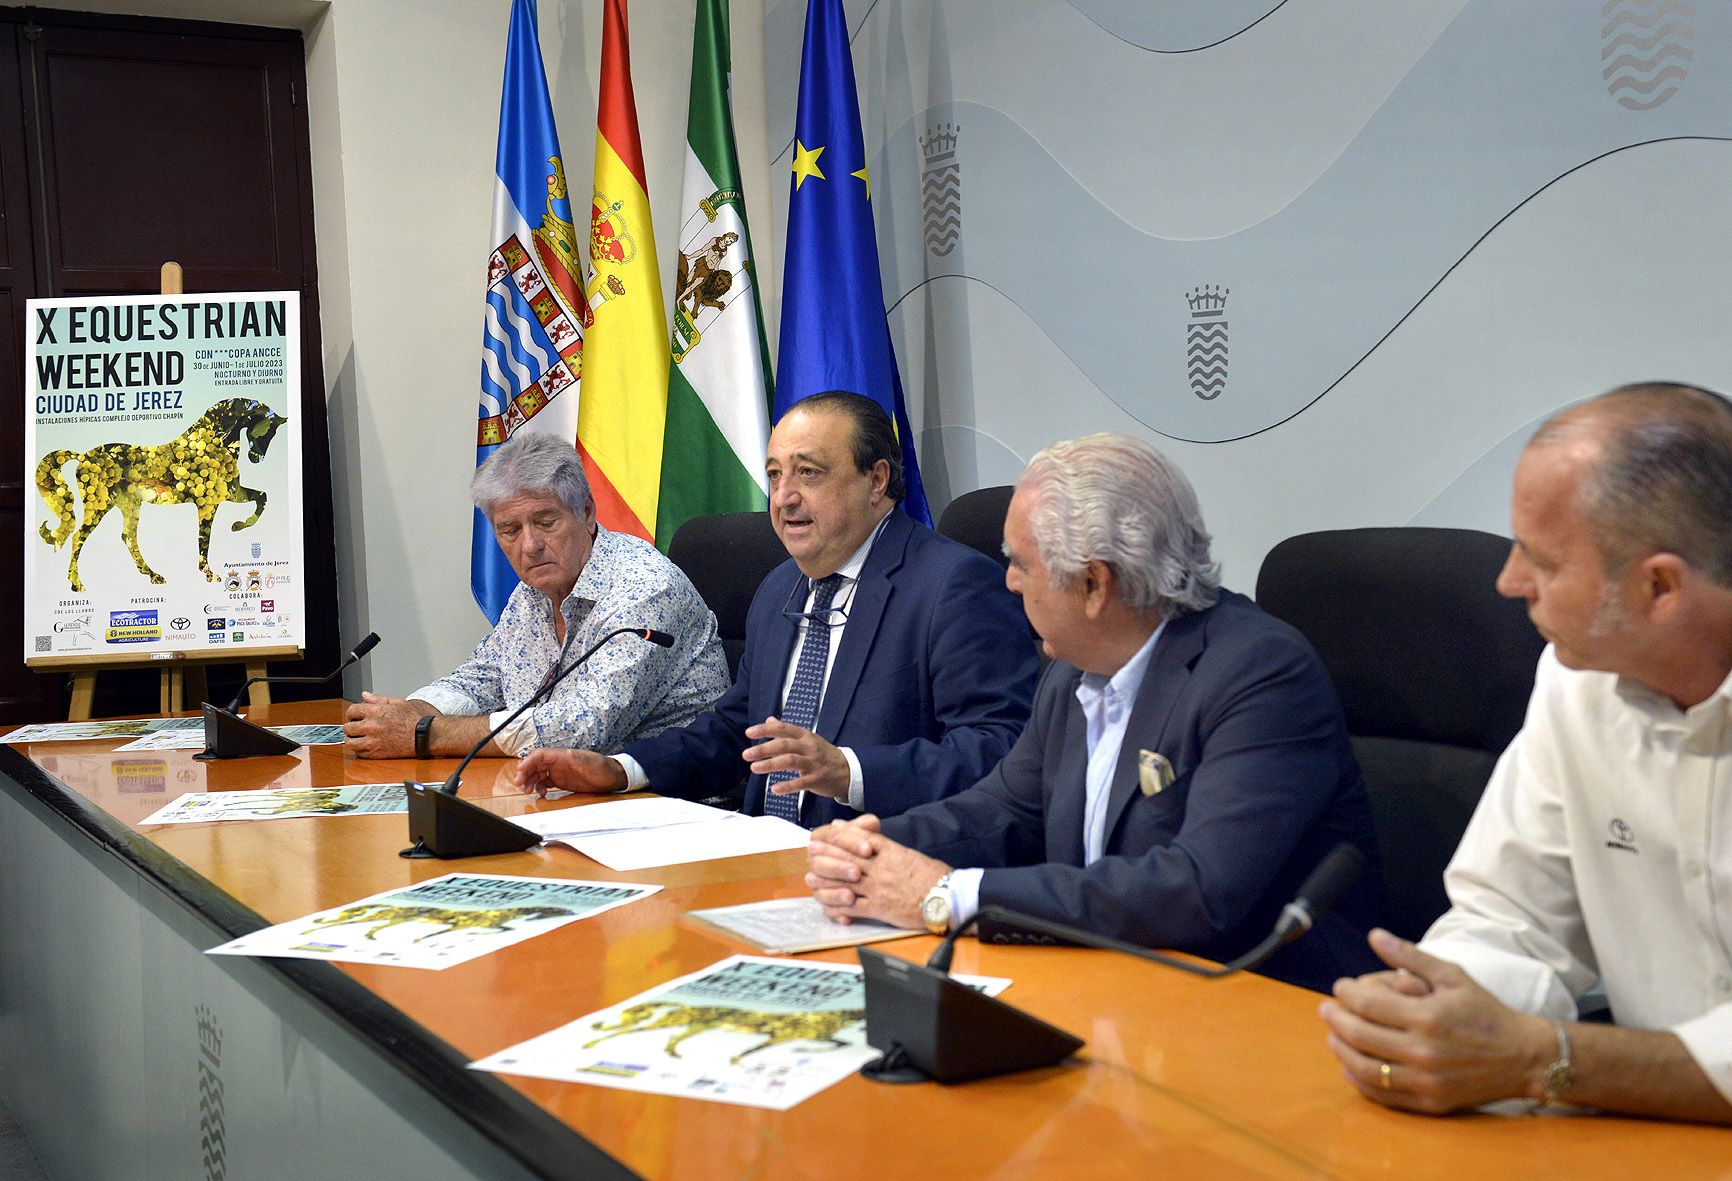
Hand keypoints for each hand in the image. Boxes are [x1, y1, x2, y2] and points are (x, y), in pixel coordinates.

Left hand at [343, 692, 432, 758]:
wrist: (426, 735)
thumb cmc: (417, 719)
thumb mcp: (399, 703)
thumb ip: (378, 699)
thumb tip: (365, 695)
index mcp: (376, 712)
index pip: (351, 711)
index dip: (353, 713)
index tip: (356, 716)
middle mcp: (371, 726)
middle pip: (348, 728)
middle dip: (352, 726)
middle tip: (358, 727)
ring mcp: (373, 741)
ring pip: (350, 742)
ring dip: (353, 739)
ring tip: (359, 737)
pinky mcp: (377, 754)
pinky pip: (359, 753)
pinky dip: (360, 750)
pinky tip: (367, 745)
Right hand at [510, 748, 627, 797]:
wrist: (613, 777)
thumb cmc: (603, 767)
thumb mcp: (591, 762)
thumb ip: (578, 759)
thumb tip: (566, 754)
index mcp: (563, 755)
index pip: (540, 755)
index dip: (528, 762)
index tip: (520, 771)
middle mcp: (559, 762)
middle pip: (535, 765)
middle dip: (525, 773)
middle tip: (520, 785)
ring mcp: (560, 772)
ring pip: (538, 774)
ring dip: (531, 781)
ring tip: (528, 791)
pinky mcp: (562, 781)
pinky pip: (546, 782)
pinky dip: (540, 787)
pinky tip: (541, 794)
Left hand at [744, 717, 850, 798]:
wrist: (849, 771)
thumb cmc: (824, 755)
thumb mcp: (807, 739)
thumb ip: (787, 732)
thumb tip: (769, 720)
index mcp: (805, 736)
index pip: (783, 729)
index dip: (765, 729)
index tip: (749, 732)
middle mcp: (809, 747)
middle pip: (784, 745)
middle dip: (763, 749)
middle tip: (747, 754)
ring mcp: (814, 763)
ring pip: (790, 761)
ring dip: (771, 764)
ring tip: (755, 768)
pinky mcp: (817, 779)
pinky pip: (801, 782)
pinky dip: (787, 786)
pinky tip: (774, 789)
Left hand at [804, 815, 949, 927]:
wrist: (947, 897)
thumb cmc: (933, 876)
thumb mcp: (909, 854)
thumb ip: (887, 846)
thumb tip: (870, 837)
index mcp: (890, 852)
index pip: (858, 839)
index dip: (838, 835)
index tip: (826, 832)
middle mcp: (880, 867)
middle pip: (845, 857)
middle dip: (825, 853)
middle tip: (810, 850)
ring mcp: (877, 888)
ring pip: (843, 881)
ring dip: (824, 879)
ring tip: (811, 878)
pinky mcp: (879, 908)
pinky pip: (851, 907)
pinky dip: (837, 907)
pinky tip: (829, 905)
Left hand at [1318, 928, 1555, 1113]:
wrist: (1524, 1057)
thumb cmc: (1486, 1012)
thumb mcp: (1452, 976)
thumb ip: (1411, 956)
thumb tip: (1374, 936)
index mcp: (1427, 1017)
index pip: (1368, 1005)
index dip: (1346, 994)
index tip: (1340, 986)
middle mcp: (1423, 1051)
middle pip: (1360, 1036)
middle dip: (1336, 1020)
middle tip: (1326, 1009)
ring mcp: (1426, 1081)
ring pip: (1365, 1068)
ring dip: (1341, 1050)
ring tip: (1333, 1035)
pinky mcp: (1430, 1103)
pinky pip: (1383, 1095)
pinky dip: (1360, 1080)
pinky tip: (1350, 1065)